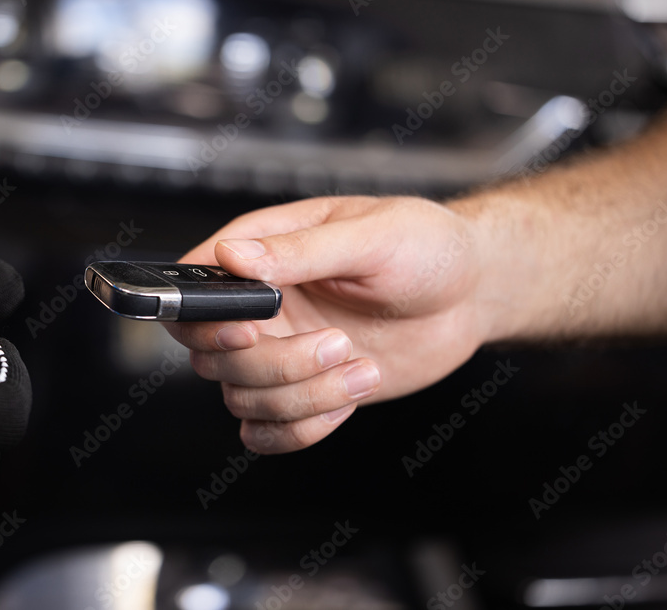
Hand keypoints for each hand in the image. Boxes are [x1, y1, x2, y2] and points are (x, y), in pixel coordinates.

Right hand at [164, 196, 486, 453]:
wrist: (471, 293)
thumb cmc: (426, 247)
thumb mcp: (371, 235)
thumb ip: (300, 250)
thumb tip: (233, 256)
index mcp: (264, 253)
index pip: (196, 289)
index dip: (206, 320)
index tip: (251, 331)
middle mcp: (262, 307)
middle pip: (212, 356)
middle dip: (274, 364)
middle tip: (335, 342)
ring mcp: (280, 351)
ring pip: (242, 398)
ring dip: (303, 395)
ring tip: (359, 365)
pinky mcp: (305, 390)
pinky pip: (266, 432)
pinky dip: (301, 429)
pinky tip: (347, 398)